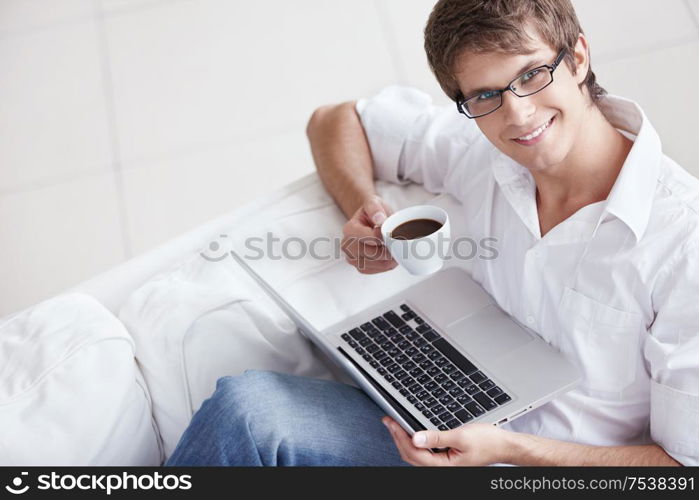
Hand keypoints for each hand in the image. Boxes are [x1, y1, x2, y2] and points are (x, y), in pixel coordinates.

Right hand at [342, 195, 397, 273]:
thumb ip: (375, 207)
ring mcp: (353, 259)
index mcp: (349, 230)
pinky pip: (379, 270)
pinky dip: (389, 264)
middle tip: (399, 241)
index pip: (368, 237)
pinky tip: (391, 255)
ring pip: (378, 263)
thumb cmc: (372, 212)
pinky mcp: (361, 268)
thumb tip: (379, 219)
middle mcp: (347, 246)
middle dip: (389, 248)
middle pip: (373, 253)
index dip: (383, 236)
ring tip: (397, 247)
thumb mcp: (373, 202)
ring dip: (391, 257)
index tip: (391, 232)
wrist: (370, 221)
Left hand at [382, 416, 514, 465]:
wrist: (503, 445)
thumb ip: (437, 437)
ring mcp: (441, 463)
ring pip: (415, 454)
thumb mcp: (461, 436)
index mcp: (443, 465)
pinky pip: (423, 452)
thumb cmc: (488, 442)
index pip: (414, 452)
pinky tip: (410, 431)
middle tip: (388, 420)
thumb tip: (416, 437)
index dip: (400, 436)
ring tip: (395, 424)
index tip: (392, 421)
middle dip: (397, 437)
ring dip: (403, 439)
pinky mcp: (444, 457)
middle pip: (410, 455)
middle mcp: (440, 467)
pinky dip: (413, 441)